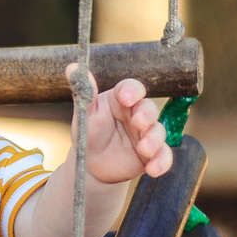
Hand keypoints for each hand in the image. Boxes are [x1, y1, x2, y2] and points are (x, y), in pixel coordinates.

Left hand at [67, 65, 171, 183]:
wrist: (92, 164)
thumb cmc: (88, 133)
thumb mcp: (85, 114)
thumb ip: (84, 93)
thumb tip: (73, 67)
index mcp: (120, 100)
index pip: (131, 89)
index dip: (131, 91)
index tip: (125, 97)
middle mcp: (137, 114)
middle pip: (149, 109)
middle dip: (146, 115)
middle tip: (138, 122)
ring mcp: (147, 134)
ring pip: (158, 132)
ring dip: (154, 140)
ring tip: (144, 148)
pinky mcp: (152, 155)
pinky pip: (163, 157)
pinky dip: (161, 162)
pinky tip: (153, 169)